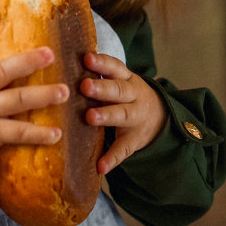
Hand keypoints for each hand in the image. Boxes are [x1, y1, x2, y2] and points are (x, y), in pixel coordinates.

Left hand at [81, 52, 165, 174]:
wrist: (160, 117)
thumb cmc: (126, 95)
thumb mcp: (120, 81)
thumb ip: (100, 74)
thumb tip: (66, 61)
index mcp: (127, 79)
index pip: (115, 67)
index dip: (101, 63)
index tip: (86, 58)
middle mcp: (133, 96)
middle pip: (118, 90)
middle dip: (102, 88)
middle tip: (84, 86)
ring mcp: (135, 118)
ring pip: (122, 114)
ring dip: (106, 115)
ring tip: (90, 117)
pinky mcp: (134, 140)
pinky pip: (123, 149)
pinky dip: (112, 158)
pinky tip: (101, 166)